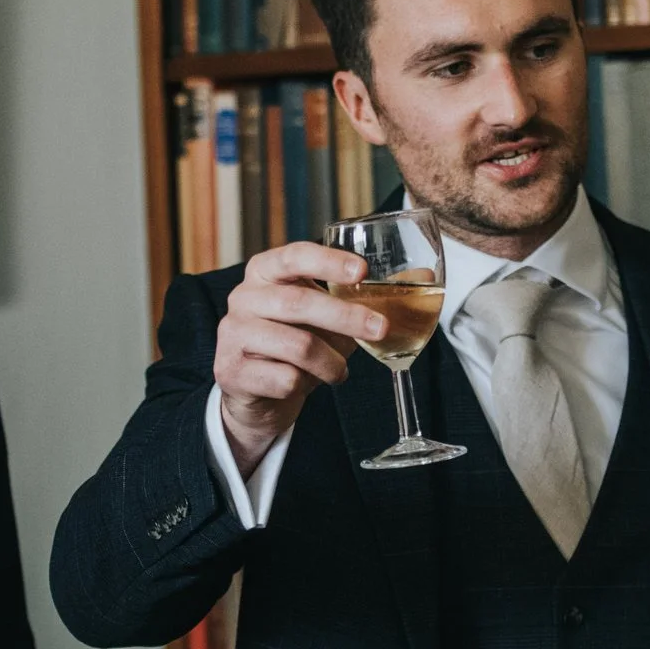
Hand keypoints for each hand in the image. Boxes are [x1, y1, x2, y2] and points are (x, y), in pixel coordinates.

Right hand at [214, 241, 387, 476]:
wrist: (255, 393)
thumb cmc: (295, 343)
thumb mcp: (324, 317)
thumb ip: (356, 300)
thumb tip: (419, 282)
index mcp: (265, 271)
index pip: (294, 255)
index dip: (328, 261)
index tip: (362, 271)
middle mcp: (244, 296)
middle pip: (300, 302)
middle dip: (347, 317)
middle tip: (381, 329)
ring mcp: (233, 333)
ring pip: (297, 345)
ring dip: (331, 363)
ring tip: (340, 372)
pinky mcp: (230, 370)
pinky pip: (284, 378)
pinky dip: (305, 385)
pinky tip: (305, 385)